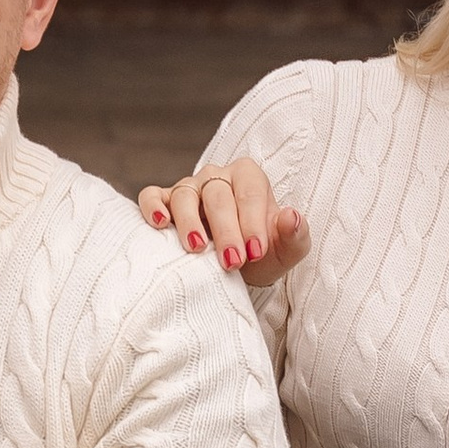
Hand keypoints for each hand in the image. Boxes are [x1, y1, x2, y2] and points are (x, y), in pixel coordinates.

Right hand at [137, 156, 311, 288]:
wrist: (236, 271)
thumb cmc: (261, 254)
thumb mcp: (287, 250)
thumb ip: (296, 234)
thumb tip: (292, 216)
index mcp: (249, 177)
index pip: (250, 191)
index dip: (253, 221)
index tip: (257, 252)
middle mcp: (217, 176)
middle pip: (217, 195)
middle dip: (226, 230)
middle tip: (232, 262)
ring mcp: (189, 188)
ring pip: (185, 195)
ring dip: (190, 222)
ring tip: (196, 248)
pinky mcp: (164, 202)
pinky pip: (152, 196)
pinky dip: (153, 206)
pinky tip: (160, 223)